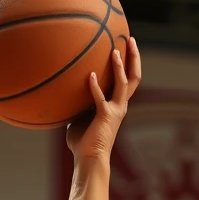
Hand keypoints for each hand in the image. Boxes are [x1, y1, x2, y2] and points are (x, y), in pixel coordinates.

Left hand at [66, 36, 141, 161]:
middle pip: (134, 77)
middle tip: (131, 39)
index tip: (125, 46)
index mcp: (117, 105)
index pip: (127, 80)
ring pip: (124, 83)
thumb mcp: (79, 118)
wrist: (89, 159)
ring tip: (116, 49)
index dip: (129, 63)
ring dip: (120, 66)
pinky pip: (100, 98)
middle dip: (134, 57)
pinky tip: (90, 75)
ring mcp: (115, 110)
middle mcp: (120, 105)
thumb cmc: (83, 142)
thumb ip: (78, 105)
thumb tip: (64, 94)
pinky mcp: (105, 116)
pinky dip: (95, 86)